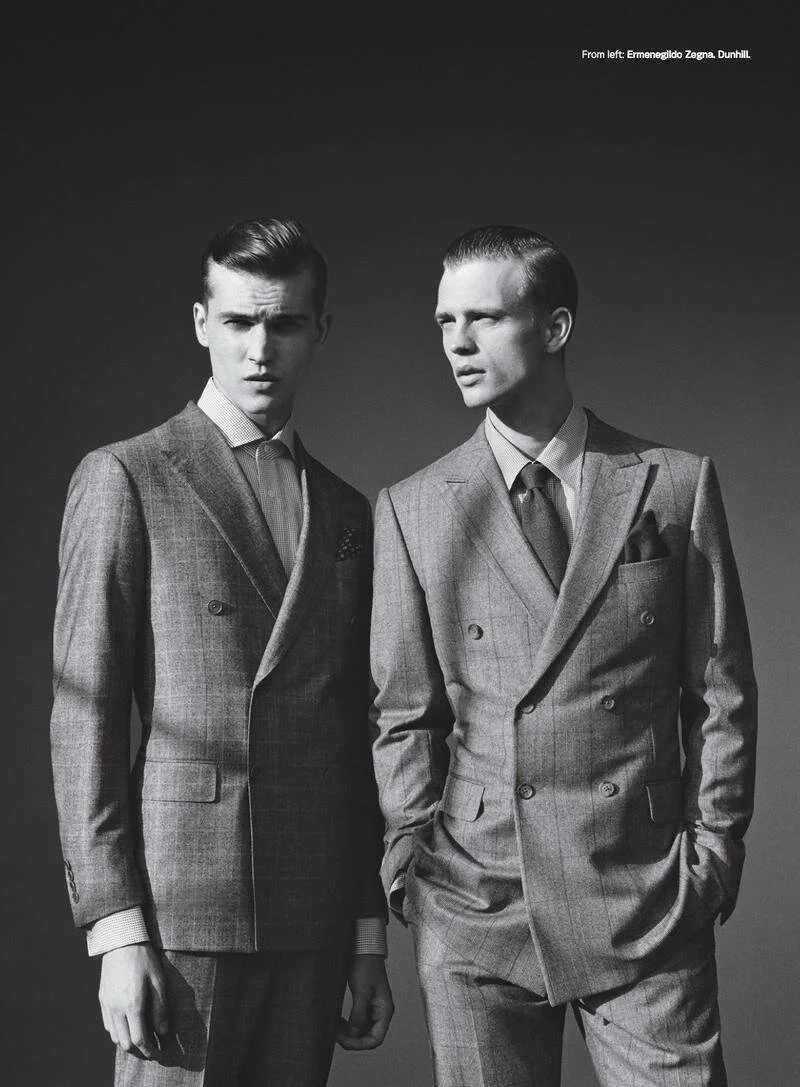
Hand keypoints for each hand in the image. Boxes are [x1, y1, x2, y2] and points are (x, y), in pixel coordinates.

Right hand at [99, 943, 168, 1058]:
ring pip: (115, 1036)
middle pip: (125, 1043)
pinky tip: (128, 1027)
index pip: (140, 1039)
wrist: (121, 941)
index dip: (150, 1051)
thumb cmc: (143, 959)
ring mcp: (107, 1004)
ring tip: (142, 1041)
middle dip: (139, 1052)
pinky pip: (108, 1025)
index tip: (159, 1055)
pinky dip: (118, 1033)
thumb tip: (162, 1032)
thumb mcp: (158, 981)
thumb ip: (160, 1008)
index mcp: (132, 1004)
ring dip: (128, 1044)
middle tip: (152, 1051)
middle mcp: (116, 1008)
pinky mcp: (102, 999)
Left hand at [337, 953, 393, 1050]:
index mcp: (385, 1010)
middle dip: (352, 1039)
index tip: (344, 1041)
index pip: (376, 1038)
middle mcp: (380, 1012)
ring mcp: (373, 1009)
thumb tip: (354, 1034)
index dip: (360, 1044)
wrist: (363, 949)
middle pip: (368, 1037)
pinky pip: (357, 1021)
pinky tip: (338, 1022)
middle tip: (336, 1035)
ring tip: (335, 1028)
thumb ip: (358, 1014)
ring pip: (362, 1030)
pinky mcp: (365, 1004)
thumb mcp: (361, 991)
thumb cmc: (366, 966)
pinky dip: (348, 1025)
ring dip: (349, 1033)